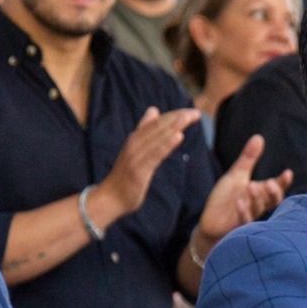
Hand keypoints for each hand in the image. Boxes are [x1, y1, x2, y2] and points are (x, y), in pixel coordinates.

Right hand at [94, 106, 193, 223]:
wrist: (110, 197)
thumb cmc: (125, 174)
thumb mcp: (135, 148)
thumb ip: (144, 129)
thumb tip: (154, 110)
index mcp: (136, 138)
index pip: (157, 122)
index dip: (174, 115)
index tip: (192, 111)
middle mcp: (135, 143)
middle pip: (158, 127)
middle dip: (178, 118)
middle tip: (196, 112)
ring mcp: (136, 156)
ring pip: (157, 138)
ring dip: (174, 126)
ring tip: (188, 118)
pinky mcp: (139, 170)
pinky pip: (155, 155)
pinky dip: (166, 145)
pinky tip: (178, 136)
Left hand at [192, 134, 291, 251]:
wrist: (210, 221)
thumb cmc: (226, 198)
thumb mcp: (236, 175)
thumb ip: (249, 159)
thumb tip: (259, 137)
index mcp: (260, 193)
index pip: (276, 187)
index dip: (283, 182)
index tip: (288, 173)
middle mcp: (257, 205)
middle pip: (272, 200)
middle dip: (274, 192)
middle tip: (271, 183)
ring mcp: (248, 216)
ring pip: (258, 209)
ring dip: (256, 198)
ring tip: (251, 186)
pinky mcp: (237, 226)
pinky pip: (244, 221)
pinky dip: (243, 211)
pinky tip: (239, 202)